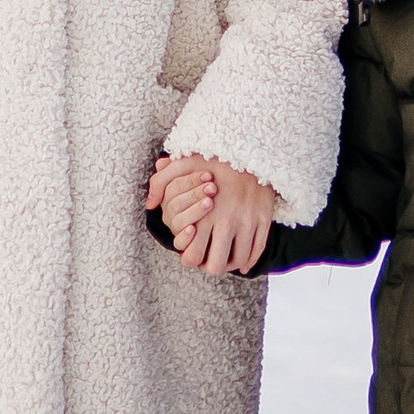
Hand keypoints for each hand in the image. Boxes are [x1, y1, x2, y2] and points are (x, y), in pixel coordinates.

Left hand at [148, 152, 273, 274]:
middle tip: (208, 259)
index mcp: (205, 213)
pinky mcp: (263, 219)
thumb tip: (150, 204)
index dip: (190, 260)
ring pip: (238, 261)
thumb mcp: (182, 163)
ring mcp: (247, 222)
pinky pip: (257, 251)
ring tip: (224, 258)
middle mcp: (227, 221)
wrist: (250, 148)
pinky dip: (249, 261)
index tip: (192, 255)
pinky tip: (242, 261)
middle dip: (210, 266)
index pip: (194, 255)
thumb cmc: (213, 158)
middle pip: (216, 265)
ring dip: (230, 264)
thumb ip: (160, 182)